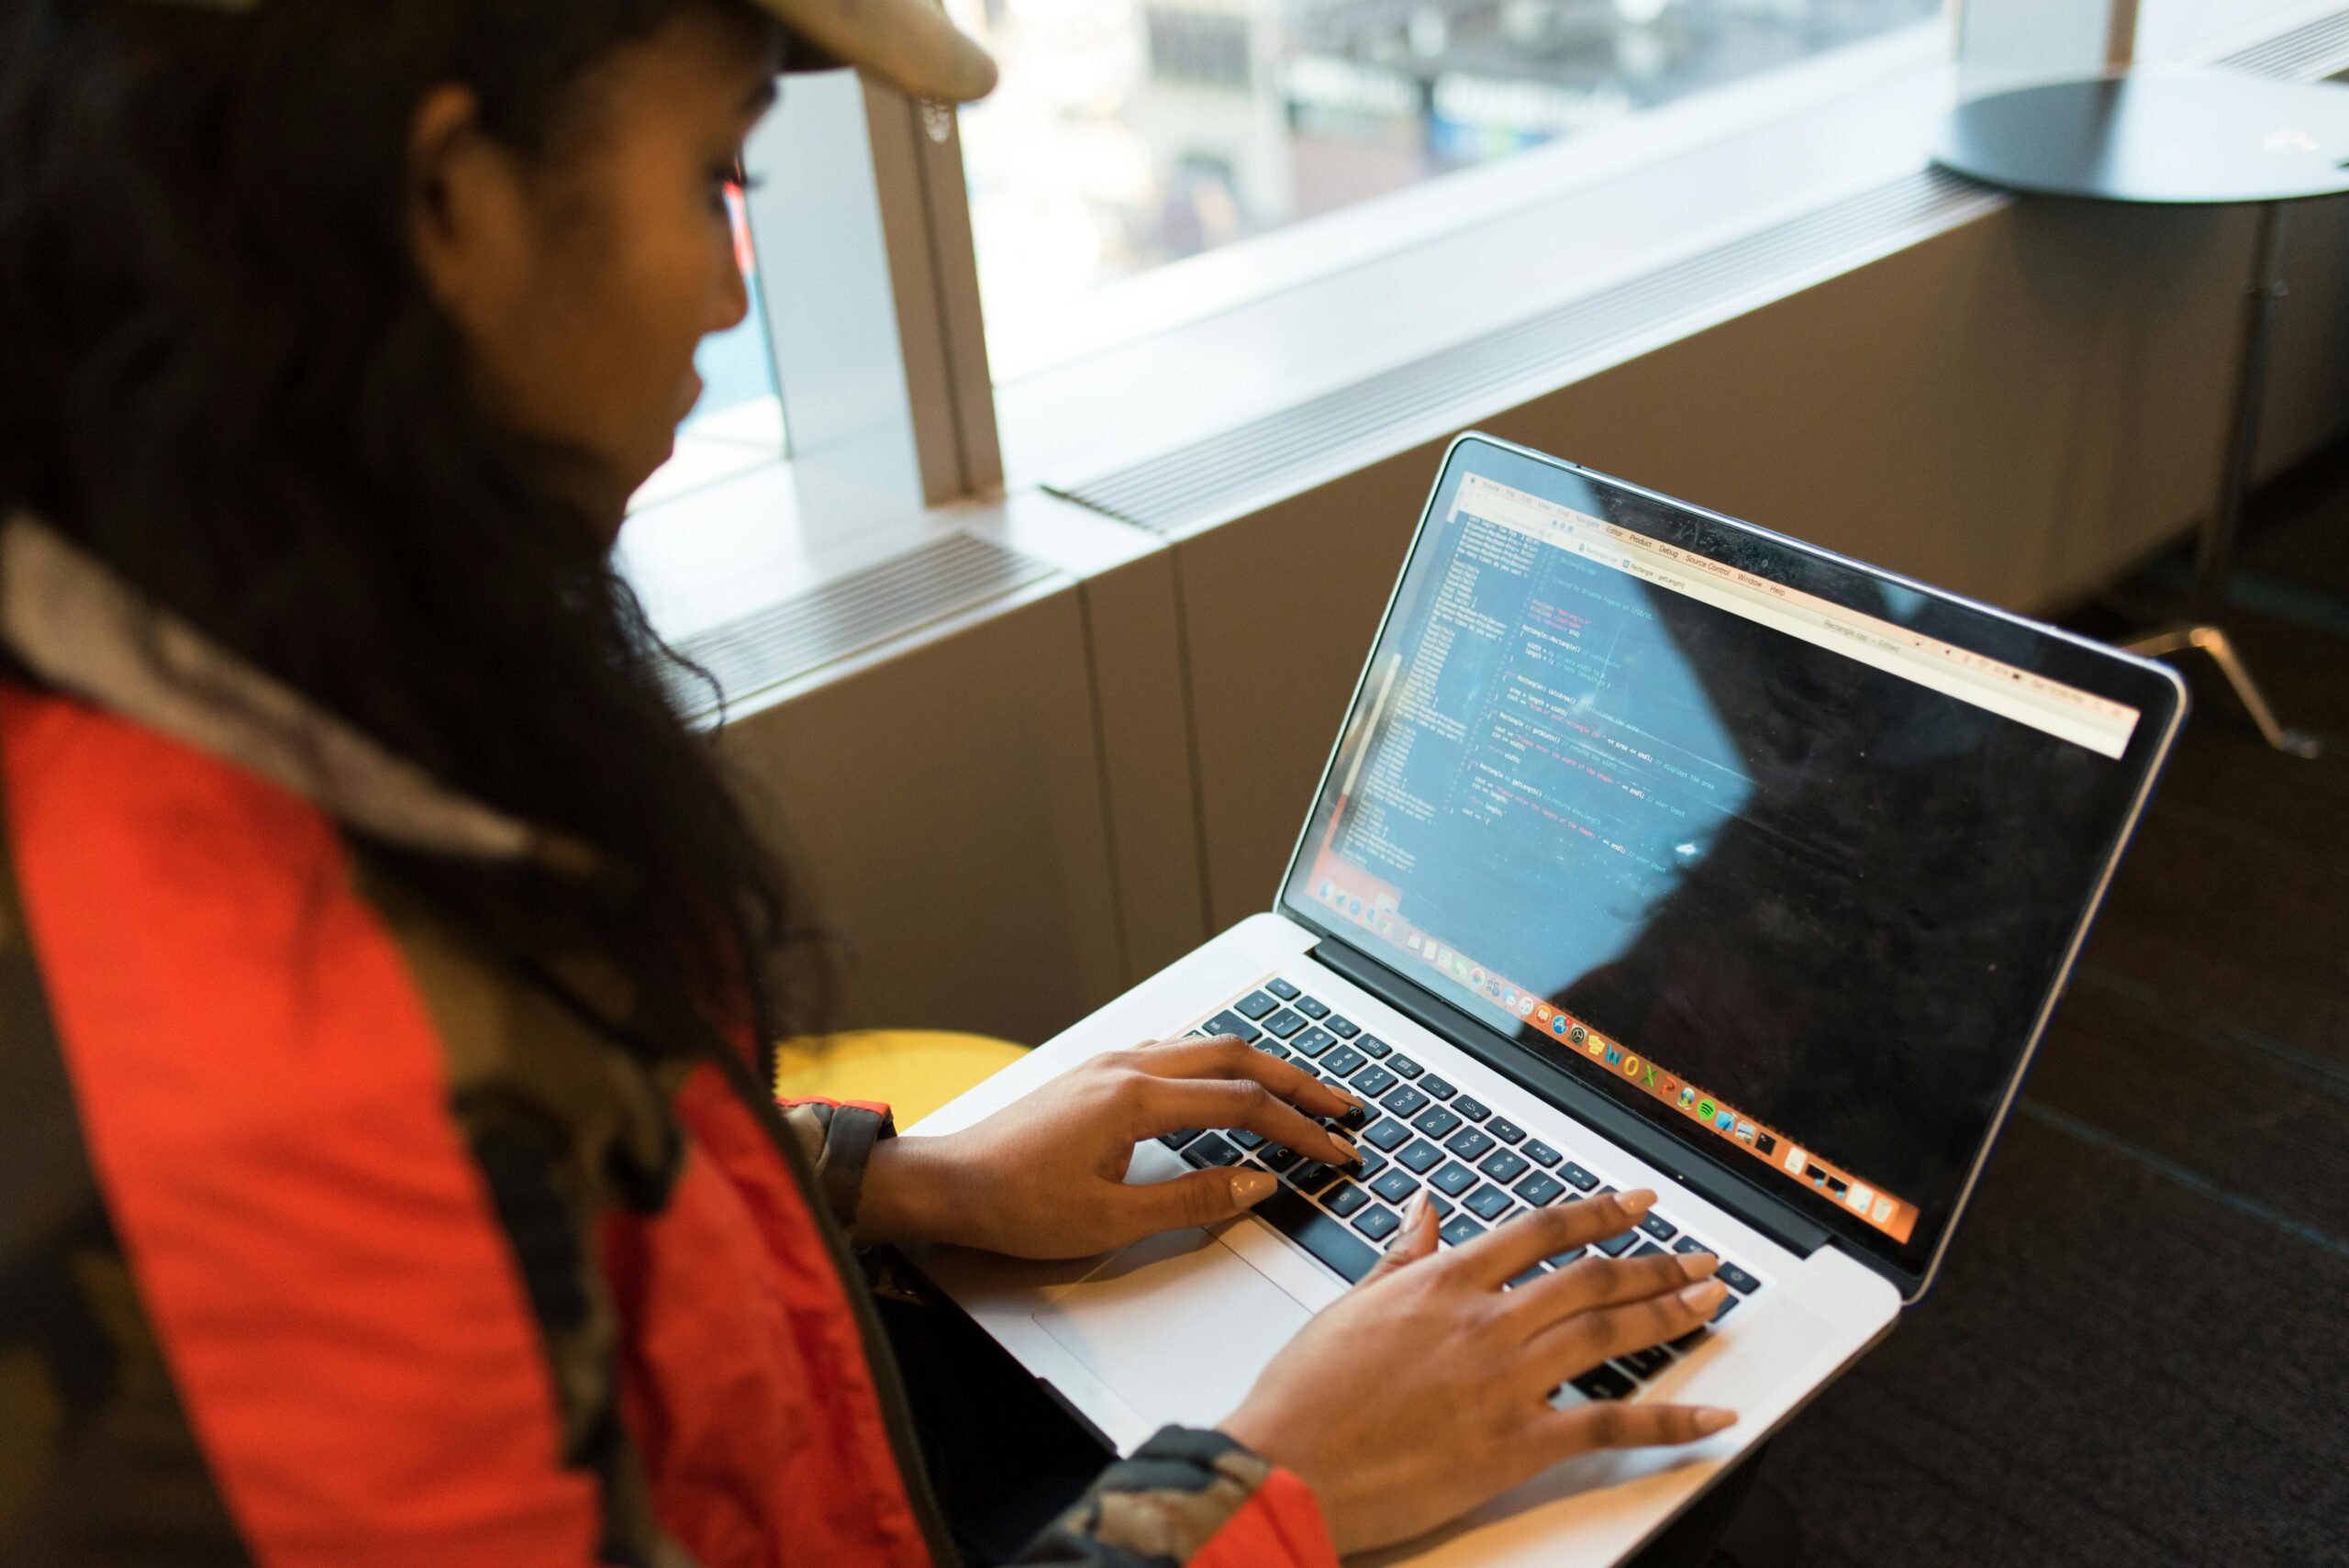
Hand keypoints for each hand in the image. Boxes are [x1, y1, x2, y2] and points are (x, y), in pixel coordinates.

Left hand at [856, 1035, 1366, 1257]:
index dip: (1298, 1127)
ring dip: (1258, 1068)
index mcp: (1136, 1098)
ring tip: (1298, 1093)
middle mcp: (1128, 1066)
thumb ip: (1191, 1199)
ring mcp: (1110, 1063)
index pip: (1243, 1103)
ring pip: (1206, 1047)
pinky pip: (1174, 1052)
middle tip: (1343, 1107)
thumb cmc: (1015, 1205)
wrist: (944, 1185)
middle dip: (1297, 1081)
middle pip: (1236, 1057)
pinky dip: (1217, 1064)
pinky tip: (1225, 1081)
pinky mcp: (1096, 1073)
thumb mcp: (1110, 1221)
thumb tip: (1257, 1184)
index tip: (1336, 1148)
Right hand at [1221, 1190, 1736, 1556]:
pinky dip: (1670, 1421)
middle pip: (1592, 1278)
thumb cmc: (1305, 1395)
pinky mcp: (1515, 1445)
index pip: (1542, 1231)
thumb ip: (1401, 1256)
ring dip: (1671, 1314)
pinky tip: (1712, 1414)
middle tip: (1700, 1259)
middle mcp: (1484, 1321)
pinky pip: (1610, 1426)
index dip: (1600, 1213)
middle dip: (1657, 1265)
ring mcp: (1505, 1381)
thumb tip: (1426, 1209)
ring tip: (1711, 1302)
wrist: (1287, 1465)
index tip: (1639, 1205)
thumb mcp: (1350, 1306)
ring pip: (1609, 1333)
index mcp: (1444, 1281)